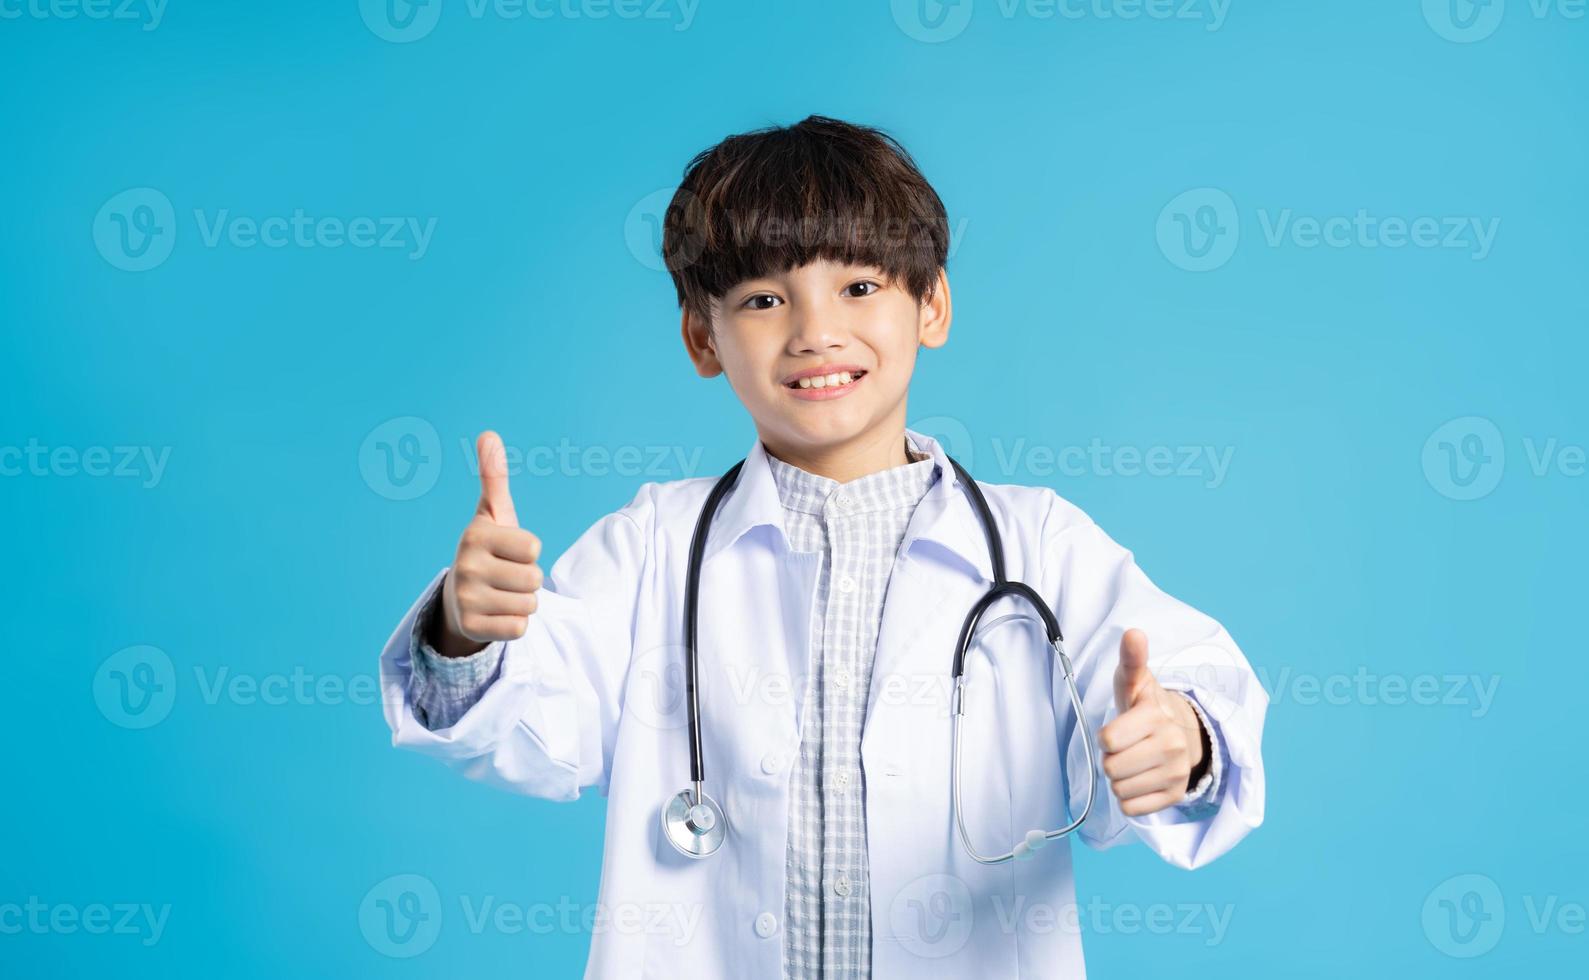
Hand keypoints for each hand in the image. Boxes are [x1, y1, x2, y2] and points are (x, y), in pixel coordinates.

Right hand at [434, 431, 543, 656]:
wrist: (458, 599)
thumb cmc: (487, 550)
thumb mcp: (492, 514)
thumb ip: (494, 478)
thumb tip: (489, 434)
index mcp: (475, 535)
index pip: (534, 547)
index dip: (529, 551)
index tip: (508, 551)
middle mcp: (466, 566)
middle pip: (534, 578)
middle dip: (528, 580)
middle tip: (505, 576)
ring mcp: (466, 599)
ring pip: (529, 604)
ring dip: (522, 602)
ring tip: (500, 594)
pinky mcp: (472, 627)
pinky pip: (519, 628)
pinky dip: (513, 624)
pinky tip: (495, 614)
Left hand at [1099, 629, 1206, 816]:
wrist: (1182, 732)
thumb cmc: (1145, 706)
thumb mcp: (1134, 681)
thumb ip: (1131, 659)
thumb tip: (1133, 633)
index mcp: (1156, 717)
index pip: (1109, 741)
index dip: (1106, 737)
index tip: (1118, 730)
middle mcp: (1171, 745)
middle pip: (1111, 769)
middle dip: (1111, 759)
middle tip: (1126, 746)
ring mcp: (1176, 773)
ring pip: (1120, 790)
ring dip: (1120, 779)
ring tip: (1134, 760)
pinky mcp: (1176, 795)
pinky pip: (1132, 808)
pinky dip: (1130, 797)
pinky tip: (1141, 778)